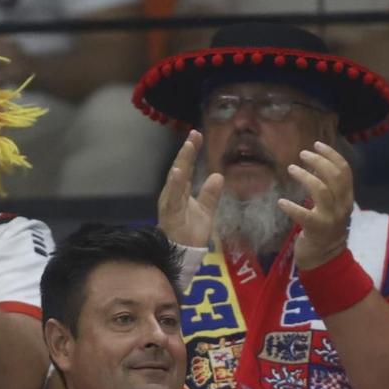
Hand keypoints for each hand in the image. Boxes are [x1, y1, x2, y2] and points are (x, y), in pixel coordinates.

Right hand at [157, 129, 221, 247]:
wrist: (183, 254)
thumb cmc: (190, 233)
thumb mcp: (206, 211)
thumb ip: (210, 194)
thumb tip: (218, 175)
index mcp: (180, 192)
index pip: (186, 168)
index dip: (190, 152)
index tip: (197, 135)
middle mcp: (173, 194)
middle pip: (180, 169)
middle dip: (186, 152)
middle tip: (194, 134)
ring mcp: (170, 204)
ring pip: (175, 180)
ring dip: (181, 163)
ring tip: (188, 147)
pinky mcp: (171, 214)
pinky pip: (173, 198)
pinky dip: (174, 184)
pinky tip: (178, 172)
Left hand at [280, 140, 354, 266]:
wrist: (325, 259)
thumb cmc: (325, 230)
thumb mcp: (332, 206)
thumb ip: (328, 187)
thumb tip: (316, 165)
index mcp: (347, 198)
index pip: (345, 171)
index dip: (332, 155)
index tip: (317, 144)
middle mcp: (342, 206)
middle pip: (335, 177)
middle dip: (319, 161)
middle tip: (302, 154)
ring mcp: (330, 219)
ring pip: (321, 191)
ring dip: (305, 176)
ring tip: (291, 168)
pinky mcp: (317, 230)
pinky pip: (304, 215)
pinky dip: (291, 207)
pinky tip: (281, 202)